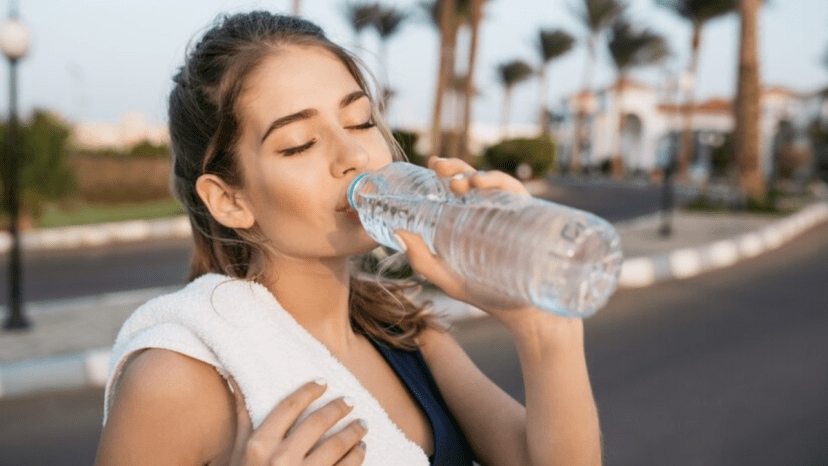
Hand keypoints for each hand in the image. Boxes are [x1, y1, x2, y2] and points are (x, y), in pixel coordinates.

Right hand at [228, 378, 366, 465]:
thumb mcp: (237, 452)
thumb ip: (243, 417)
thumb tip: (234, 377)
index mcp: (259, 445)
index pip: (289, 406)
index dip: (308, 391)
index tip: (322, 383)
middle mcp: (280, 459)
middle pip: (318, 422)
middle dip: (338, 408)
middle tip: (349, 401)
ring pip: (337, 445)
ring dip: (354, 432)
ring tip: (362, 425)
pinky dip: (357, 457)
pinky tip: (361, 450)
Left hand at [394, 157, 538, 319]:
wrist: (522, 311)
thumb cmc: (485, 294)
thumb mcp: (447, 278)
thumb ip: (421, 259)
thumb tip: (397, 232)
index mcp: (466, 221)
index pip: (453, 189)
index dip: (443, 172)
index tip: (431, 164)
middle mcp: (486, 212)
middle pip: (469, 180)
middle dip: (453, 167)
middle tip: (438, 166)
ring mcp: (506, 212)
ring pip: (489, 181)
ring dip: (471, 174)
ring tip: (457, 184)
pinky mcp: (526, 215)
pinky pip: (512, 190)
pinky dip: (496, 181)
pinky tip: (480, 184)